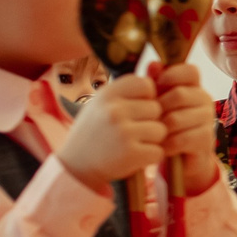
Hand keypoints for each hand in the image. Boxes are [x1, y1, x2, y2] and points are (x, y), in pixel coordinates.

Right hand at [55, 71, 163, 193]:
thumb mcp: (101, 104)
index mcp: (107, 94)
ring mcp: (124, 132)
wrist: (75, 166)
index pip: (145, 84)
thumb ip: (125, 92)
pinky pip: (158, 150)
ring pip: (160, 129)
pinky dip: (150, 155)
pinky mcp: (132, 153)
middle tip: (133, 130)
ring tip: (132, 143)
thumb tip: (158, 70)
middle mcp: (115, 110)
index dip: (147, 97)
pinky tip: (134, 156)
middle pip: (156, 108)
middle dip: (150, 120)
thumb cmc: (93, 132)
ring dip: (152, 139)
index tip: (138, 108)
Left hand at [153, 61, 219, 194]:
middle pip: (179, 95)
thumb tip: (153, 63)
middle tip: (149, 119)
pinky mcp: (206, 140)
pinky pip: (180, 138)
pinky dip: (166, 144)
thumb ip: (155, 83)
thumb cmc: (166, 126)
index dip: (172, 75)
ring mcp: (208, 120)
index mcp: (194, 87)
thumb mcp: (159, 103)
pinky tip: (161, 147)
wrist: (181, 158)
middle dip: (159, 108)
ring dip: (160, 129)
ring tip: (154, 134)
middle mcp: (205, 100)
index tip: (157, 86)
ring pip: (177, 119)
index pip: (190, 71)